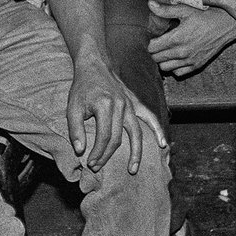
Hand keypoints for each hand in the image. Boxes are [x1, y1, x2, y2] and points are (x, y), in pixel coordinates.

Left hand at [67, 59, 165, 174]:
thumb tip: (80, 151)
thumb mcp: (72, 107)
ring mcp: (130, 104)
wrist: (95, 66)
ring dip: (136, 152)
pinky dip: (157, 130)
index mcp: (105, 106)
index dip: (97, 152)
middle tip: (97, 167)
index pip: (104, 136)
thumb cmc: (82, 88)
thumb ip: (75, 129)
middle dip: (107, 155)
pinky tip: (163, 144)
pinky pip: (149, 117)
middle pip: (118, 138)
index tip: (90, 162)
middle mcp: (121, 105)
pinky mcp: (135, 103)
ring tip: (133, 169)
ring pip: (137, 132)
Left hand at [148, 1, 235, 76]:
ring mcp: (189, 61)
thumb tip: (150, 4)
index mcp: (176, 38)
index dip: (150, 41)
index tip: (155, 36)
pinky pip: (178, 72)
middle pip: (156, 59)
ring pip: (164, 68)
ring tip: (167, 50)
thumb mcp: (185, 10)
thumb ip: (165, 10)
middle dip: (155, 51)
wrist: (226, 24)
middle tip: (159, 42)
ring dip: (163, 60)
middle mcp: (182, 52)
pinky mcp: (197, 65)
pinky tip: (177, 56)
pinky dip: (174, 66)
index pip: (152, 48)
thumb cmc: (206, 15)